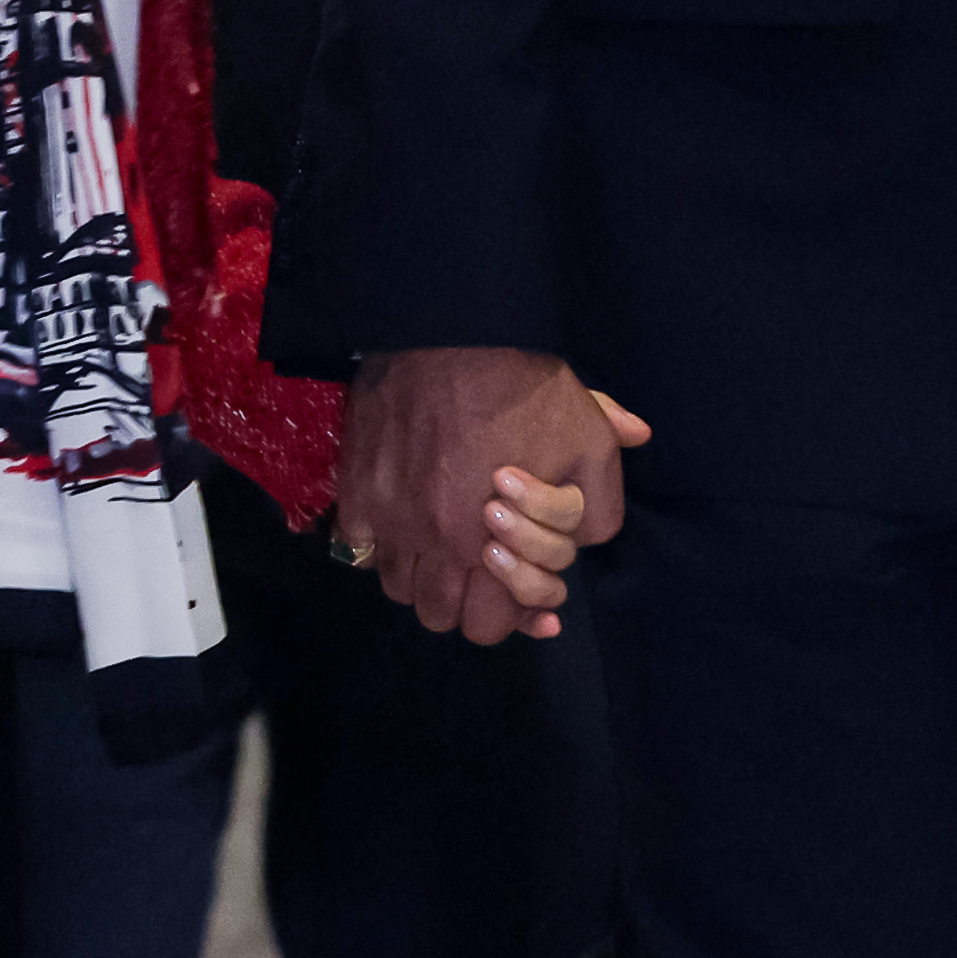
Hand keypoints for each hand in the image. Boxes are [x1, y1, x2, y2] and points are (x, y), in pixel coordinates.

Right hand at [330, 346, 649, 646]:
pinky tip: (405, 517)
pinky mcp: (357, 490)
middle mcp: (433, 543)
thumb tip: (596, 538)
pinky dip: (381, 541)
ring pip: (397, 586)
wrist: (455, 331)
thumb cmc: (528, 389)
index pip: (487, 626)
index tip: (513, 588)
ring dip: (423, 573)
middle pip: (438, 616)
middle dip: (464, 601)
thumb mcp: (589, 443)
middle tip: (480, 567)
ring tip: (444, 542)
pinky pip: (360, 545)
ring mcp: (389, 519)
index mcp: (490, 543)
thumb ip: (600, 504)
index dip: (506, 615)